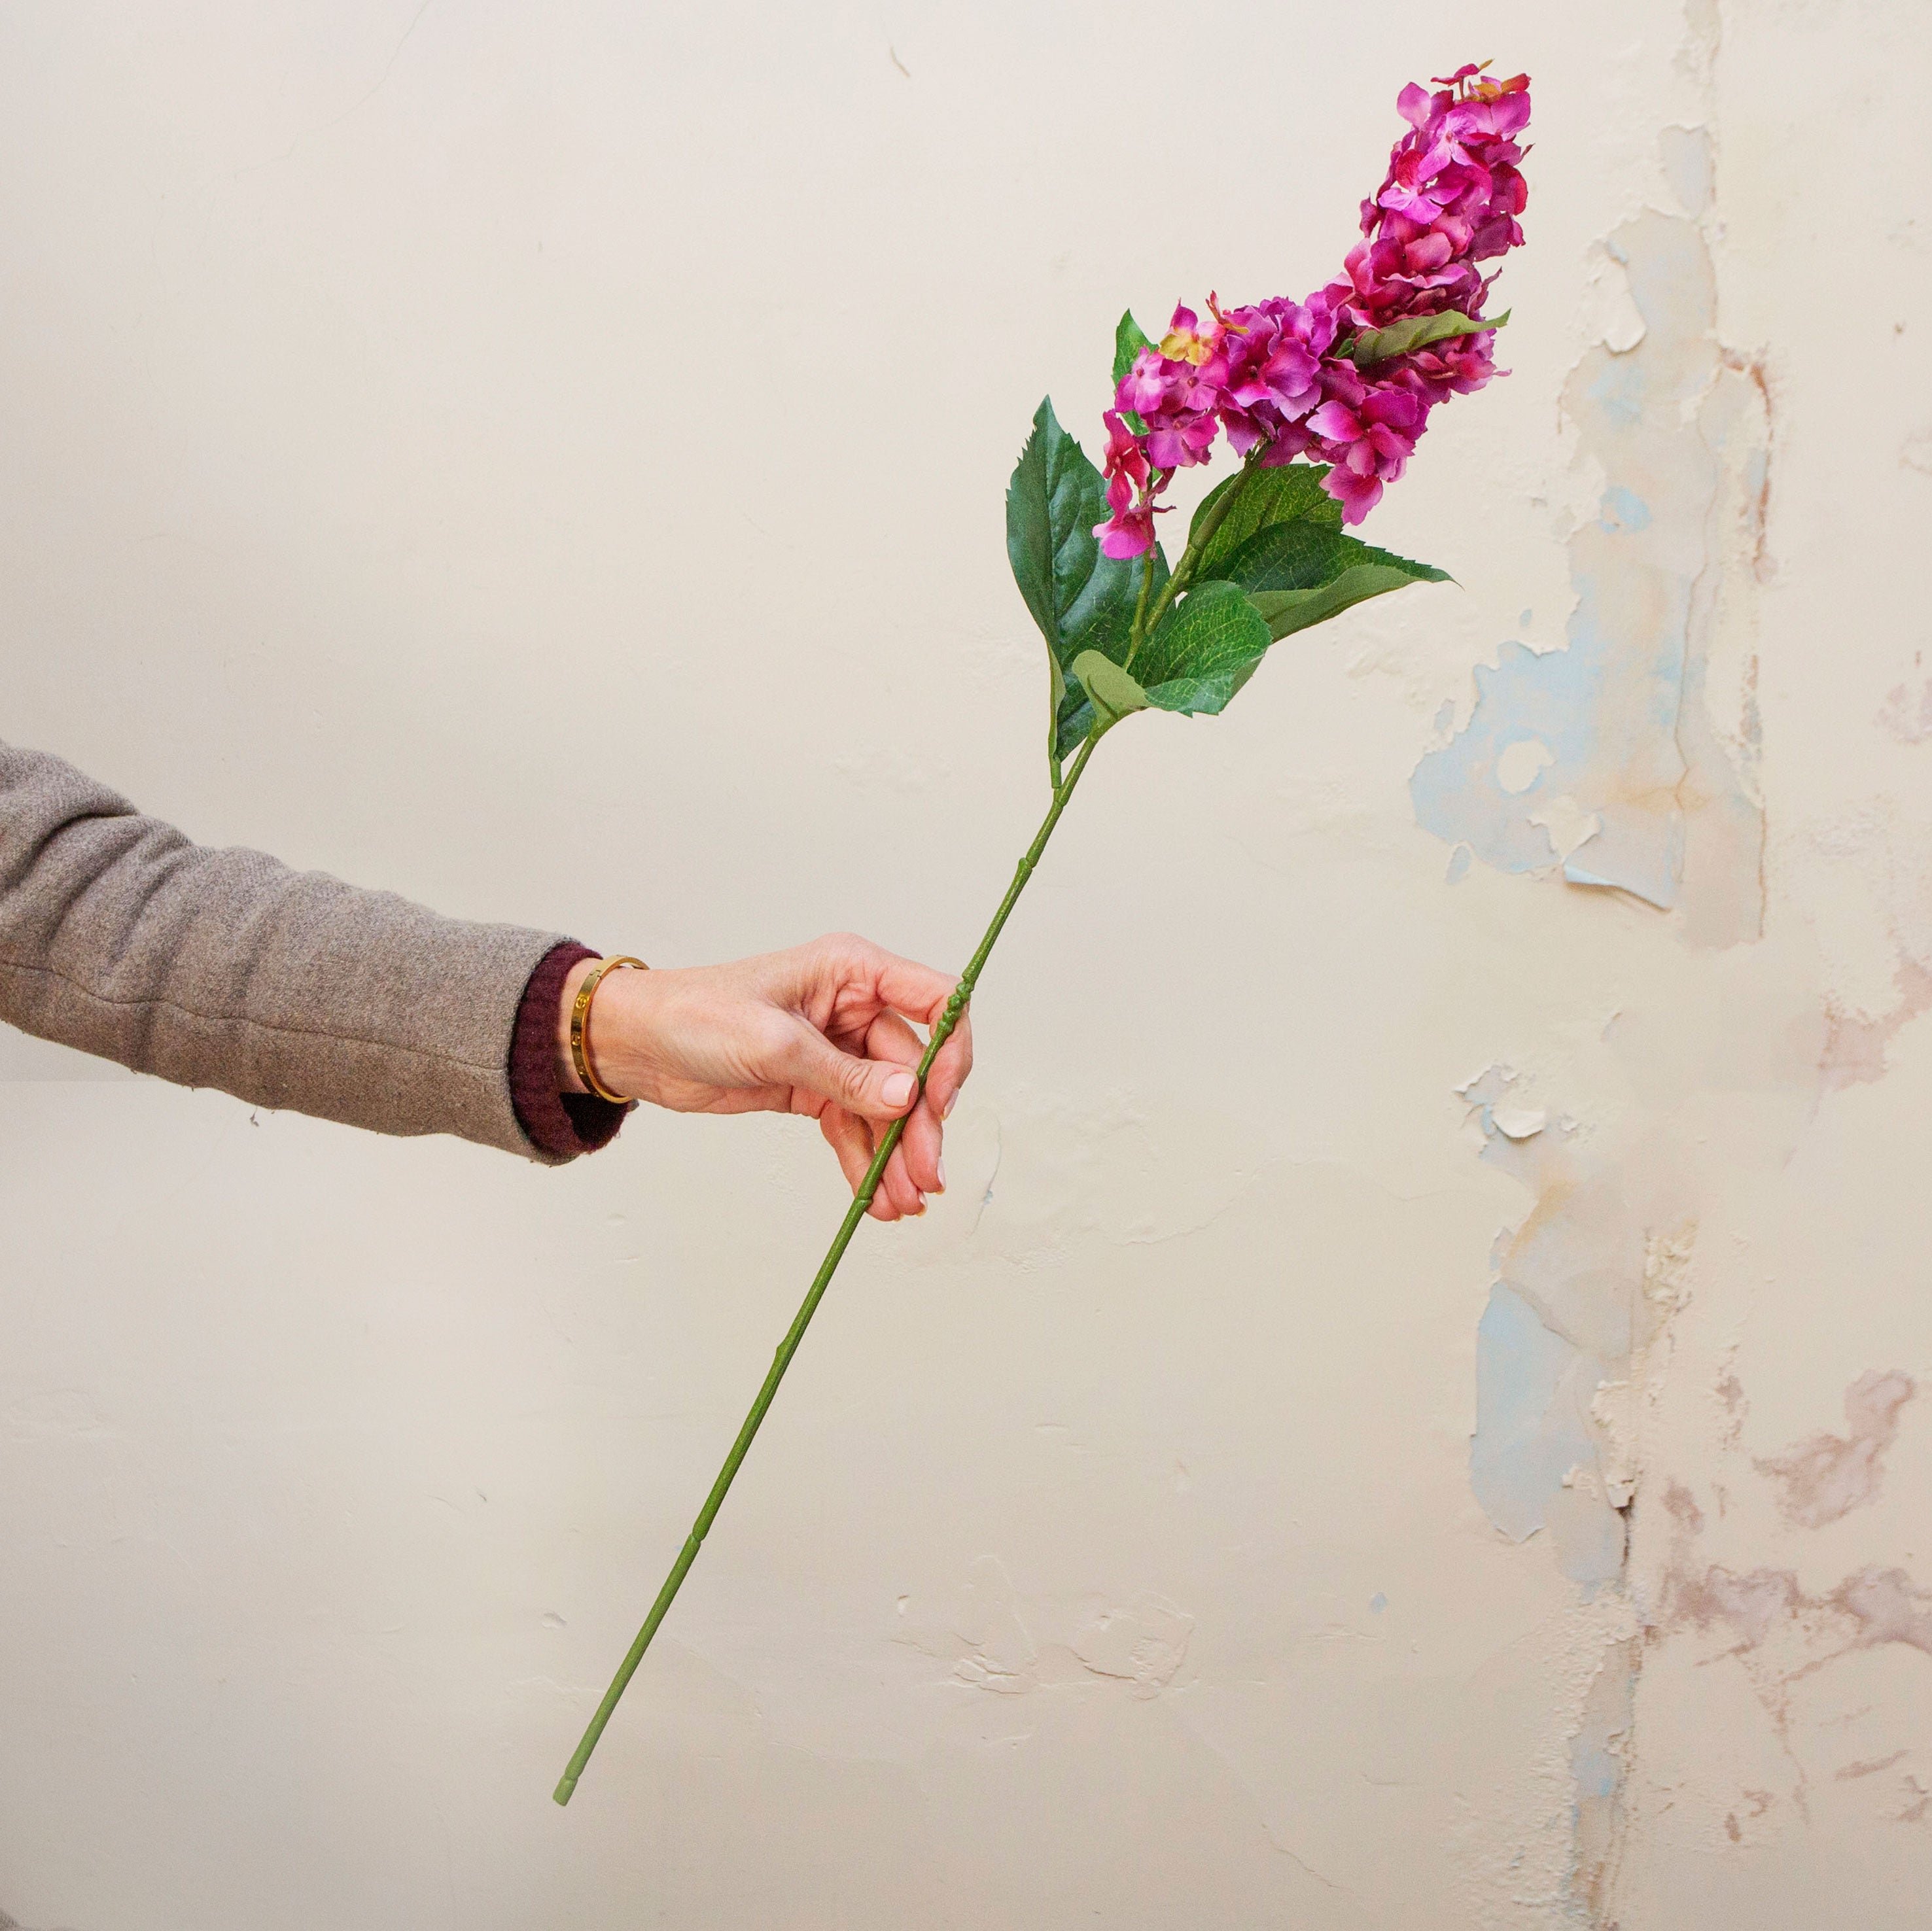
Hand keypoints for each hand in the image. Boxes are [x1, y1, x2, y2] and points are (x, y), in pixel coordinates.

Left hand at [557, 935, 971, 1221]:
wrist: (638, 1045)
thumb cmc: (695, 1015)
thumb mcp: (773, 1043)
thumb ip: (846, 1074)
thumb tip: (908, 1098)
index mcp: (852, 971)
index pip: (934, 1000)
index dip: (948, 1051)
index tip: (939, 1103)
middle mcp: (853, 1007)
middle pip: (914, 1068)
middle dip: (920, 1126)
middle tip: (924, 1178)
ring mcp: (836, 1050)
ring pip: (886, 1106)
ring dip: (896, 1155)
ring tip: (901, 1202)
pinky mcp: (814, 1086)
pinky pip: (854, 1125)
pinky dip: (865, 1160)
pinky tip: (872, 1196)